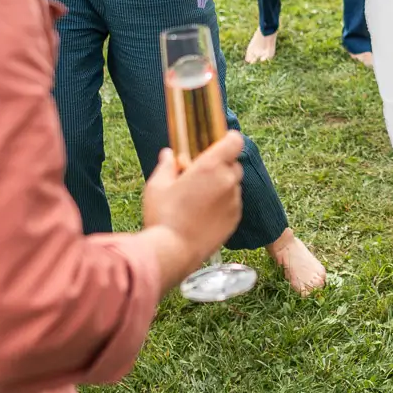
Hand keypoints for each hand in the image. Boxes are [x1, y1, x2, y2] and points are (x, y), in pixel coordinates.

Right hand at [142, 132, 244, 290]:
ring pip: (233, 185)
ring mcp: (234, 202)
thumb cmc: (163, 216)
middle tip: (200, 174)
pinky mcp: (235, 220)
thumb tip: (169, 154)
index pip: (235, 141)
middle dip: (220, 165)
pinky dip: (223, 203)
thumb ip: (166, 165)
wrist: (173, 252)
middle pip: (234, 163)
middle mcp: (227, 181)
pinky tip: (203, 213)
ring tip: (199, 197)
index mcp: (210, 166)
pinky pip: (233, 203)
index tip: (216, 143)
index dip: (228, 139)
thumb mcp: (157, 186)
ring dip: (221, 185)